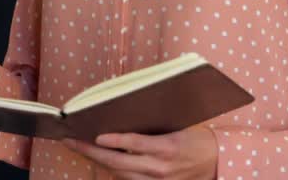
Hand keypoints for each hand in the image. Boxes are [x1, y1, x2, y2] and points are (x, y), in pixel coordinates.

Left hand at [62, 127, 217, 179]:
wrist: (217, 162)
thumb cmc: (196, 137)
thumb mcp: (178, 126)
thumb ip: (151, 125)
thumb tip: (121, 113)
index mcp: (167, 148)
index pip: (135, 144)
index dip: (115, 140)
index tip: (96, 135)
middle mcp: (160, 168)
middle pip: (119, 162)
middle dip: (91, 151)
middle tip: (70, 140)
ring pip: (119, 174)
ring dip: (96, 161)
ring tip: (77, 147)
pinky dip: (110, 170)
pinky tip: (96, 159)